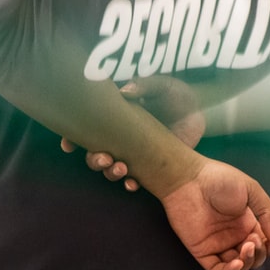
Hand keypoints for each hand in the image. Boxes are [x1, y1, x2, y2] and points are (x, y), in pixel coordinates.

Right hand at [61, 76, 203, 190]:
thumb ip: (144, 85)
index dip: (75, 135)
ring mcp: (134, 152)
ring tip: (122, 169)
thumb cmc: (177, 94)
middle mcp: (120, 134)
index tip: (68, 144)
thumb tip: (124, 92)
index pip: (89, 125)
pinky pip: (134, 180)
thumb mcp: (163, 85)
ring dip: (110, 172)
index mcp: (117, 114)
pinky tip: (133, 184)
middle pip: (95, 150)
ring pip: (111, 167)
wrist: (202, 113)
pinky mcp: (149, 166)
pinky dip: (130, 184)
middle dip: (93, 158)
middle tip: (104, 157)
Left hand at [160, 158, 269, 269]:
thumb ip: (267, 212)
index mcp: (245, 220)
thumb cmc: (217, 178)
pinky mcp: (202, 249)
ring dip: (248, 262)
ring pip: (237, 265)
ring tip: (247, 247)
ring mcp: (217, 242)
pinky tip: (238, 262)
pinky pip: (218, 268)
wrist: (188, 178)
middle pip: (252, 256)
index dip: (269, 246)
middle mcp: (232, 233)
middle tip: (253, 240)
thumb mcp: (251, 189)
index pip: (262, 243)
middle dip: (259, 254)